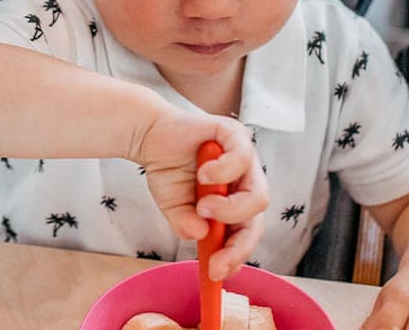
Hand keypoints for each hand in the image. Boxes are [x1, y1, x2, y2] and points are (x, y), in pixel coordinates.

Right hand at [130, 104, 267, 280]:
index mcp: (236, 201)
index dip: (235, 255)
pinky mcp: (235, 134)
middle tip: (214, 257)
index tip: (216, 273)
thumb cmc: (167, 171)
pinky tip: (204, 175)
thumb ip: (186, 224)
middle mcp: (246, 181)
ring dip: (229, 210)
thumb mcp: (174, 208)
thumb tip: (199, 235)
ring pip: (258, 195)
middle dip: (238, 245)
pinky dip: (223, 172)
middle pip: (258, 218)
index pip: (246, 231)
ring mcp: (245, 158)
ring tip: (203, 207)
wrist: (150, 137)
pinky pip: (243, 158)